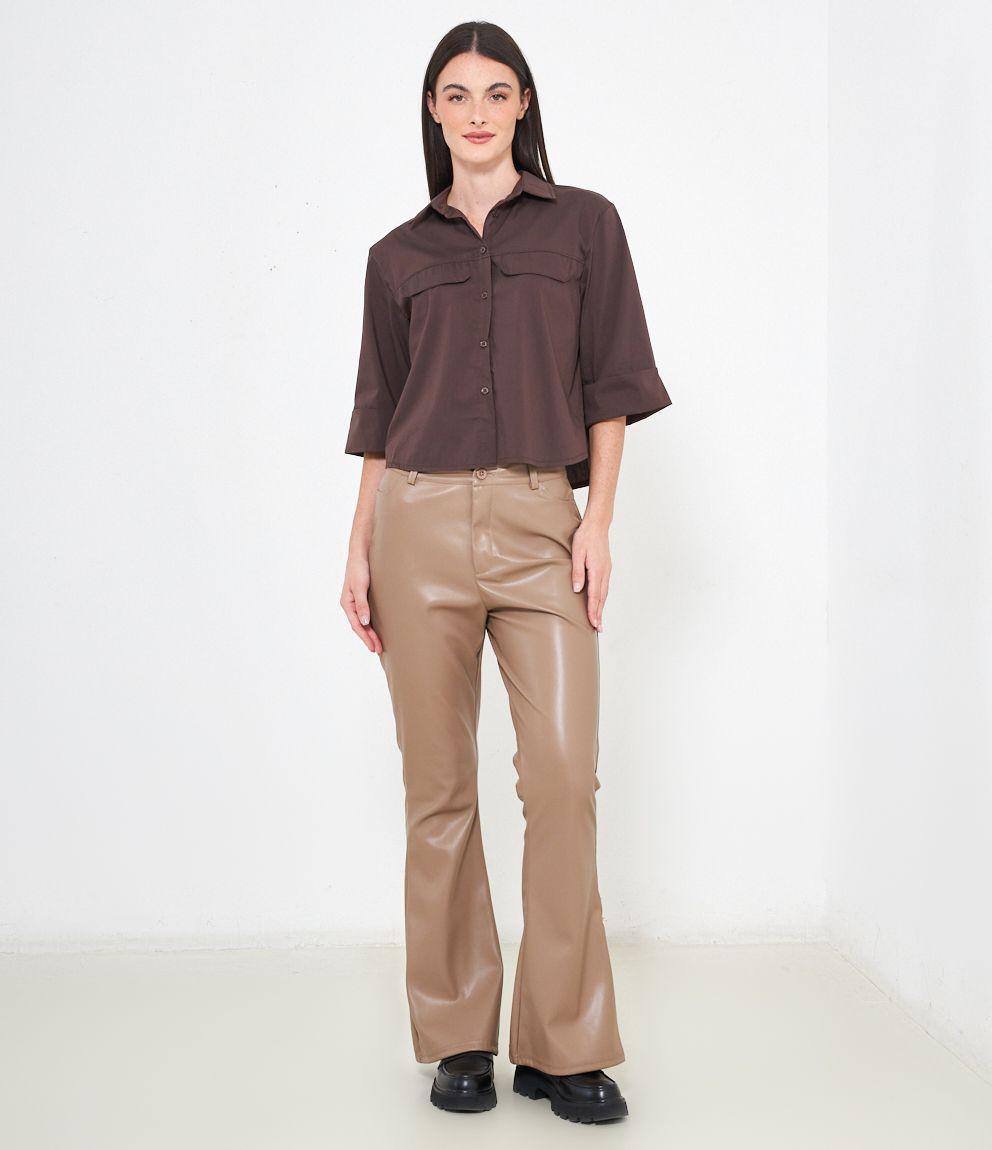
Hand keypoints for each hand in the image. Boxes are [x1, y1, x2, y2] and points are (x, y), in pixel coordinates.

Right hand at [341, 550, 383, 652]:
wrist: (362, 551)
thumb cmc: (359, 567)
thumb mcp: (360, 586)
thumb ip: (362, 605)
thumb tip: (364, 622)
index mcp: (347, 603)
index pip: (356, 625)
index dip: (365, 637)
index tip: (373, 647)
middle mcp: (351, 604)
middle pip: (360, 626)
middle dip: (368, 638)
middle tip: (378, 649)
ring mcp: (357, 601)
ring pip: (363, 621)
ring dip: (370, 633)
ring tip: (378, 643)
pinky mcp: (364, 596)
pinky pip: (367, 614)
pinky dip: (372, 623)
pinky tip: (377, 627)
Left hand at [570, 515, 610, 630]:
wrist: (597, 524)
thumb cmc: (585, 537)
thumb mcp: (577, 553)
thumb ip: (577, 572)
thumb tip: (577, 590)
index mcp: (597, 570)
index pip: (595, 595)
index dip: (593, 611)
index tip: (593, 623)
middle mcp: (604, 572)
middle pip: (602, 598)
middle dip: (599, 614)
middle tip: (599, 629)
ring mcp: (607, 570)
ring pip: (604, 593)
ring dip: (602, 608)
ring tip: (599, 620)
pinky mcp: (606, 567)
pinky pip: (605, 587)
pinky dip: (603, 598)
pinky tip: (600, 602)